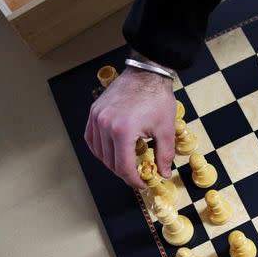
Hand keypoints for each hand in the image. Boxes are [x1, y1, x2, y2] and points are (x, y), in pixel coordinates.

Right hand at [85, 65, 175, 187]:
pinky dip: (100, 148)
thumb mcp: (166, 130)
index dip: (133, 180)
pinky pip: (91, 138)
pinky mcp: (94, 111)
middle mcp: (105, 124)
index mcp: (123, 131)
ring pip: (98, 152)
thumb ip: (164, 155)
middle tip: (138, 175)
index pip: (123, 167)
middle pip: (109, 162)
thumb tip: (164, 173)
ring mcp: (97, 117)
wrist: (148, 73)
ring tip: (127, 163)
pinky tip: (112, 151)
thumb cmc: (157, 98)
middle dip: (124, 173)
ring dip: (112, 161)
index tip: (142, 183)